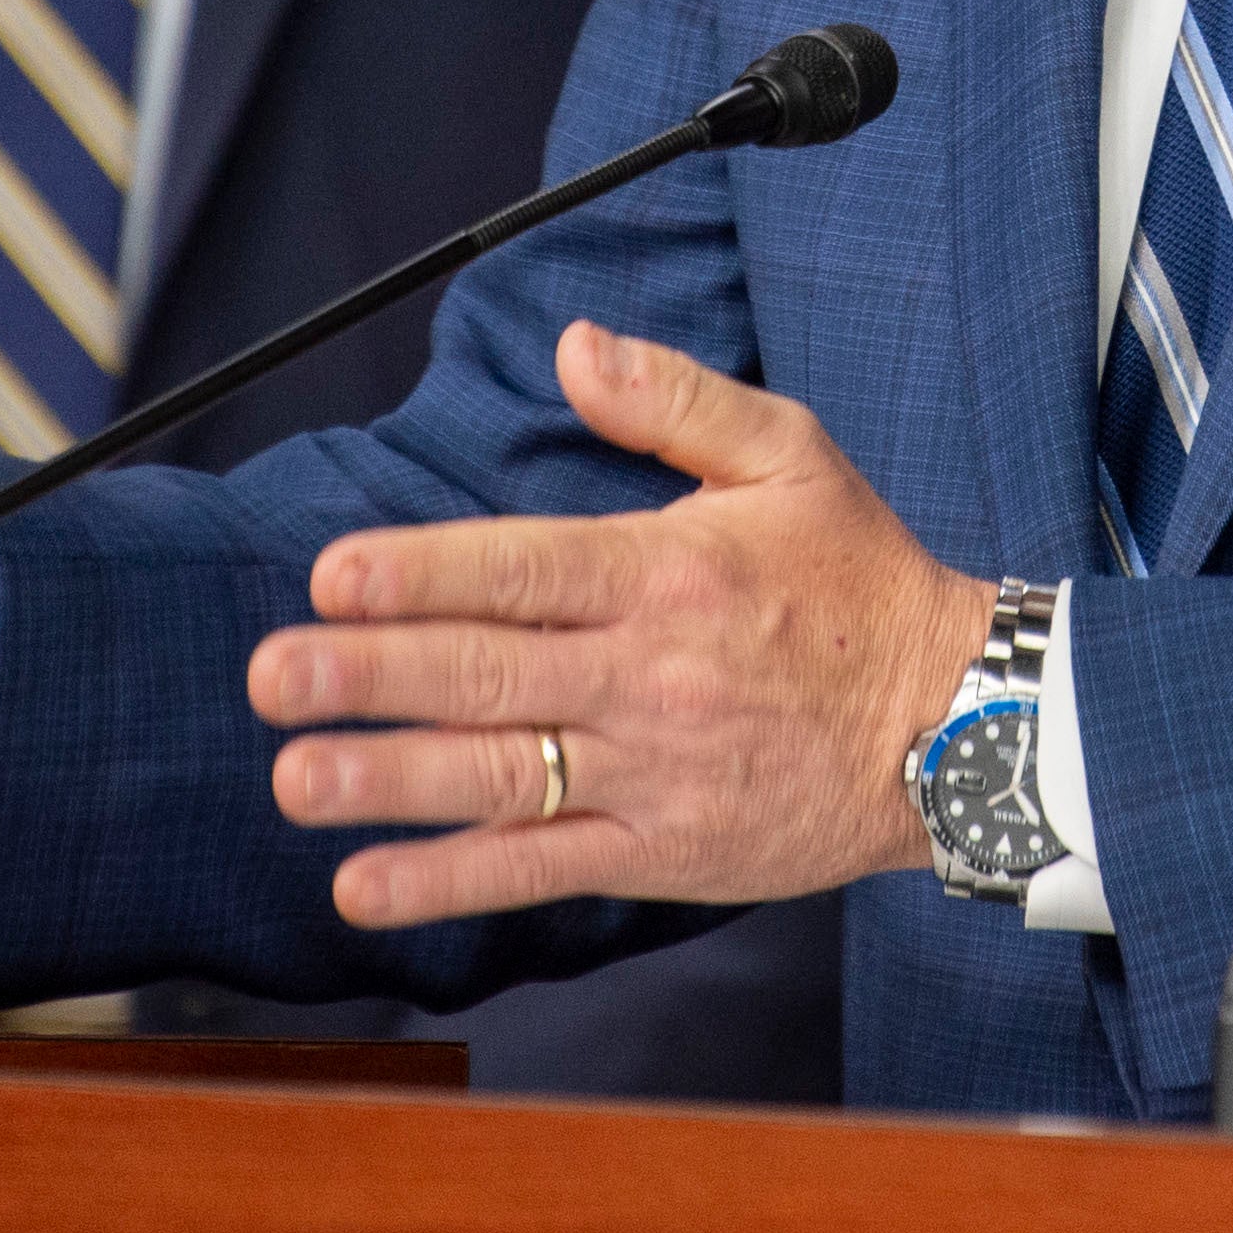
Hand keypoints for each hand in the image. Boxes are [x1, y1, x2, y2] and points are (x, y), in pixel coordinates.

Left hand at [249, 320, 985, 928]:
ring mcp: (654, 771)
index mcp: (670, 571)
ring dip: (389, 779)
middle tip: (271, 674)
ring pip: (501, 775)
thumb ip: (673, 399)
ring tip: (295, 775)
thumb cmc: (863, 581)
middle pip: (489, 672)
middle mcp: (651, 673)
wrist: (960, 725)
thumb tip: (575, 347)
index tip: (332, 574)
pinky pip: (540, 869)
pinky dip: (449, 881)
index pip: (524, 568)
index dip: (422, 572)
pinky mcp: (664, 852)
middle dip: (369, 673)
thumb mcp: (790, 455)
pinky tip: (364, 885)